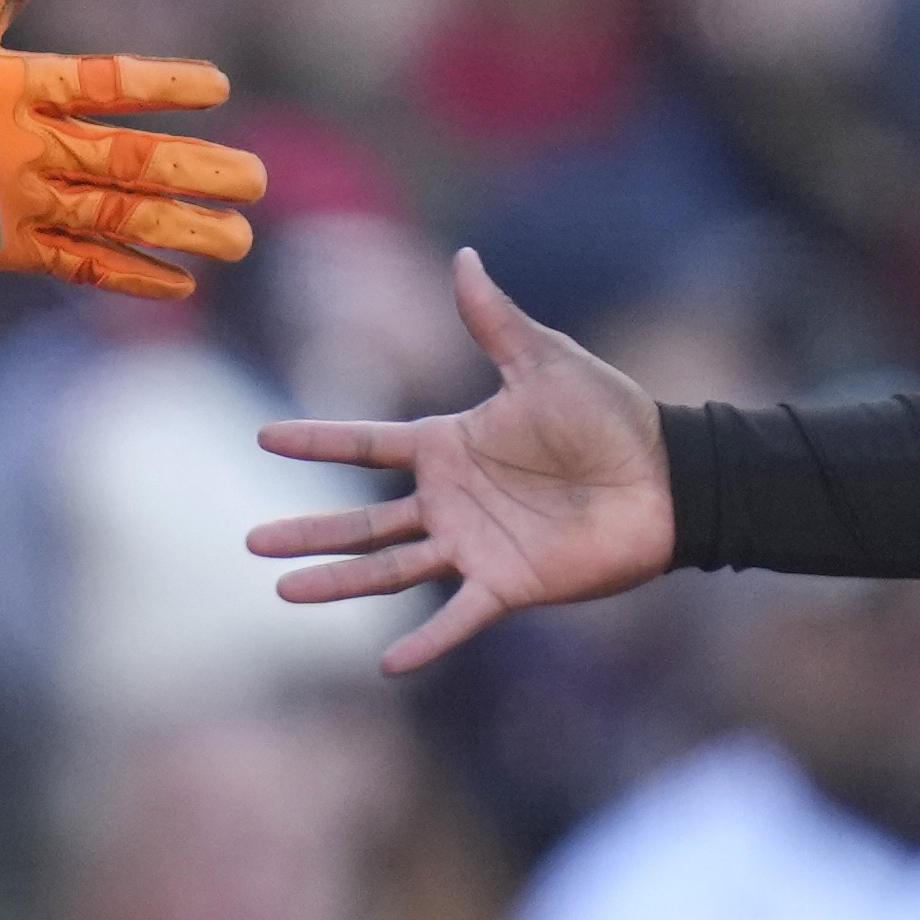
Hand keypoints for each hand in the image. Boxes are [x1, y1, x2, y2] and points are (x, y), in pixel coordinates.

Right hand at [0, 0, 260, 297]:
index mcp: (18, 85)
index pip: (107, 82)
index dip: (166, 85)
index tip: (220, 87)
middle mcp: (27, 147)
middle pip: (128, 161)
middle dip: (199, 171)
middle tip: (260, 179)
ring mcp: (19, 204)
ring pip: (116, 220)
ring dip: (184, 230)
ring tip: (241, 238)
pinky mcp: (6, 249)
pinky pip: (79, 267)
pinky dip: (130, 276)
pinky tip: (180, 283)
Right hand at [251, 249, 673, 674]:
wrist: (667, 477)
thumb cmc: (610, 414)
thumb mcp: (544, 360)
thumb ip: (494, 319)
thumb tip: (464, 255)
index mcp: (450, 445)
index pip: (367, 444)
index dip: (317, 440)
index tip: (263, 437)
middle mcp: (450, 500)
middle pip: (362, 521)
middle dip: (307, 532)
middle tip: (251, 541)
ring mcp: (474, 546)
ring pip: (390, 569)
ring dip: (338, 583)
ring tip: (285, 593)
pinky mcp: (508, 585)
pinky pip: (458, 617)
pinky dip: (426, 642)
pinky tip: (386, 664)